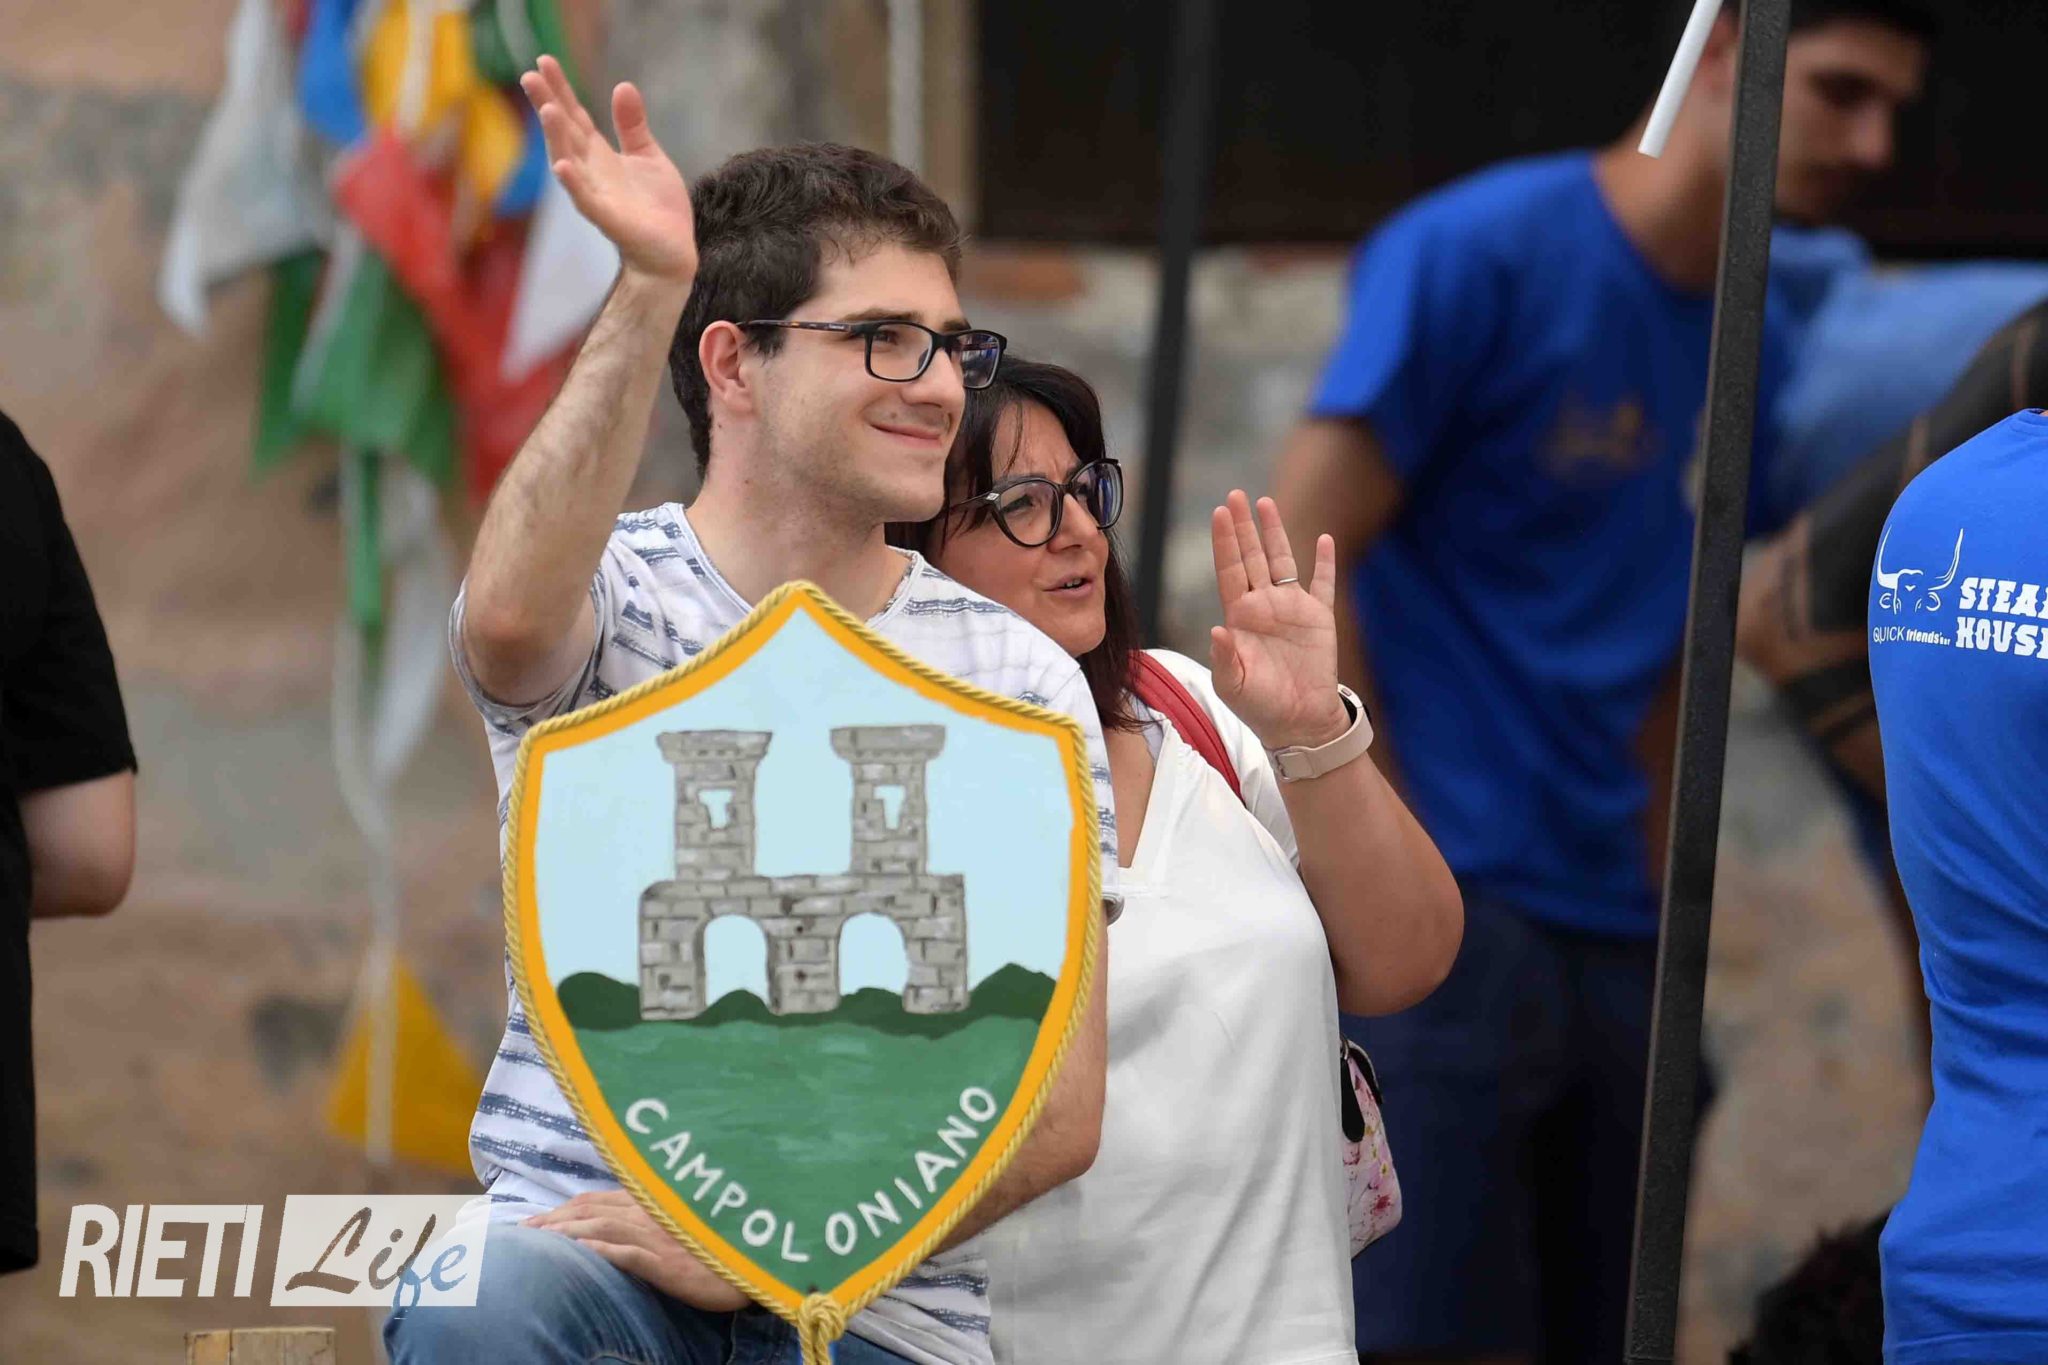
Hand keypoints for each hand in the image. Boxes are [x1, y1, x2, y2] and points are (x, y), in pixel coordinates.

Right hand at [520, 56, 696, 283]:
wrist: (673, 254)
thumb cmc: (658, 208)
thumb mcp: (647, 156)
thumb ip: (633, 125)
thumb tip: (623, 85)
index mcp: (600, 156)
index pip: (575, 116)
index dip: (560, 89)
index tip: (544, 60)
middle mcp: (591, 172)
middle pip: (565, 133)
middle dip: (548, 104)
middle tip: (530, 75)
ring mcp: (596, 195)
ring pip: (569, 162)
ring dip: (556, 138)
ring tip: (548, 109)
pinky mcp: (609, 219)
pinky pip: (586, 200)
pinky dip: (573, 184)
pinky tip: (562, 167)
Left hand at [525, 1190, 748, 1309]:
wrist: (752, 1264)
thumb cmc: (718, 1248)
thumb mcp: (681, 1227)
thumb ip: (651, 1218)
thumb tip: (614, 1223)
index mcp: (651, 1203)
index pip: (596, 1200)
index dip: (562, 1209)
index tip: (534, 1220)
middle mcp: (649, 1213)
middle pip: (589, 1210)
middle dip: (552, 1219)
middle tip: (521, 1232)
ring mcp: (656, 1237)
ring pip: (599, 1227)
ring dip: (563, 1232)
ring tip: (535, 1242)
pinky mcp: (664, 1263)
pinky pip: (624, 1254)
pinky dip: (597, 1250)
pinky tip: (575, 1254)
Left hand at [1209, 490, 1349, 751]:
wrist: (1298, 722)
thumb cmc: (1259, 706)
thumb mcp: (1233, 685)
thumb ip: (1224, 657)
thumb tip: (1217, 629)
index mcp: (1240, 616)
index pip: (1229, 570)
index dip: (1224, 542)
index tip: (1218, 513)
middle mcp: (1263, 605)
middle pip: (1251, 556)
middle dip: (1243, 526)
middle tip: (1235, 495)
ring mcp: (1291, 609)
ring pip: (1283, 561)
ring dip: (1276, 533)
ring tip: (1267, 503)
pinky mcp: (1319, 618)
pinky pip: (1323, 584)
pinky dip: (1325, 563)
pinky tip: (1323, 540)